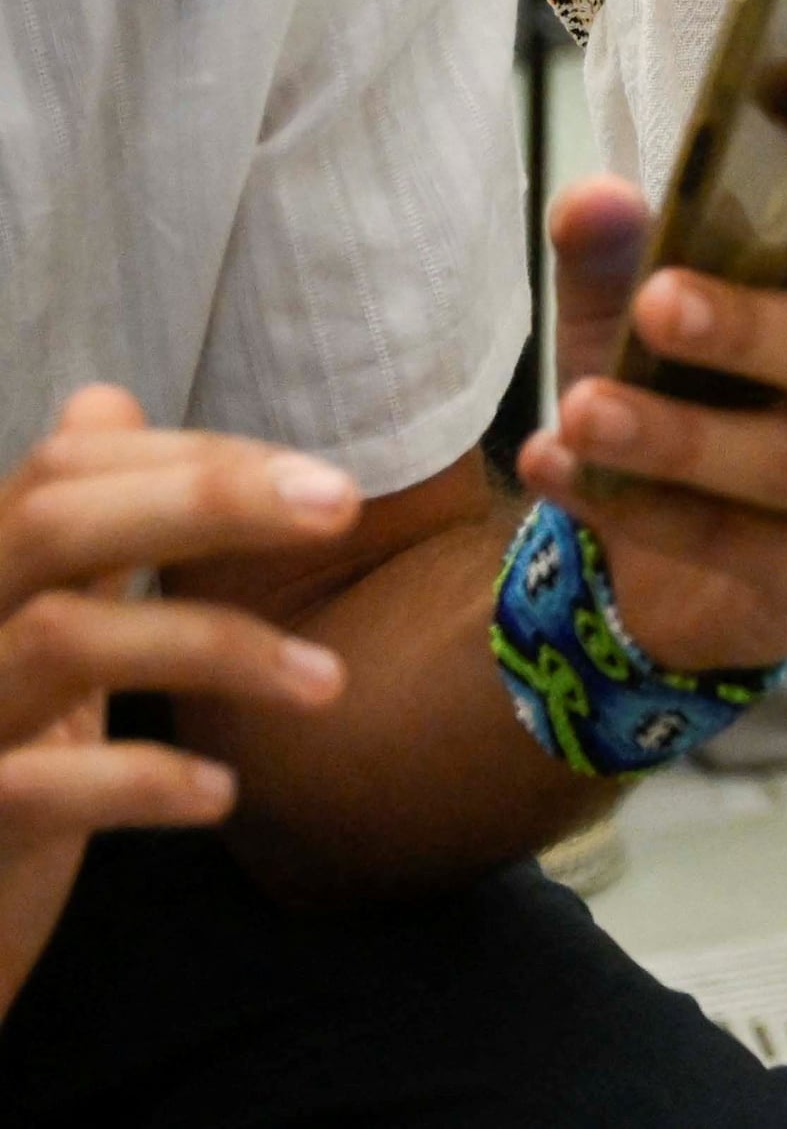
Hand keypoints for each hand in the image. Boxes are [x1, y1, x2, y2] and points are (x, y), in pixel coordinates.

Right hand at [0, 387, 361, 1007]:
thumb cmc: (2, 762)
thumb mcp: (31, 633)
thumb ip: (73, 530)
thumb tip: (106, 401)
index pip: (62, 469)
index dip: (194, 456)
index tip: (317, 478)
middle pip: (52, 522)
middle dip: (207, 499)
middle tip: (342, 506)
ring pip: (63, 637)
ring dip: (217, 646)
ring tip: (327, 681)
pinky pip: (42, 785)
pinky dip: (144, 782)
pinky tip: (221, 796)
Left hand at [515, 77, 786, 677]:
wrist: (702, 576)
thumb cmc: (696, 404)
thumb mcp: (637, 321)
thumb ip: (616, 258)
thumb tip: (592, 199)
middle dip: (754, 327)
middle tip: (656, 303)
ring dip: (682, 438)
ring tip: (578, 412)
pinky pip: (759, 551)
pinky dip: (651, 516)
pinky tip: (564, 478)